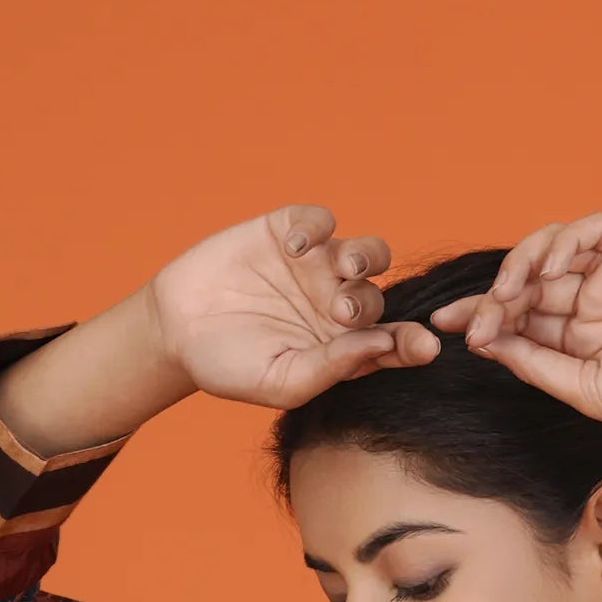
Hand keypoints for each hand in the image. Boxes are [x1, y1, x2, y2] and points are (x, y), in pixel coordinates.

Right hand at [145, 206, 438, 411]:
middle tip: (341, 312)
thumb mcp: (282, 381)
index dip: (413, 343)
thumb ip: (332, 368)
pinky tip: (293, 248)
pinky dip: (315, 228)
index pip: (394, 344)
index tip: (425, 346)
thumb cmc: (230, 367)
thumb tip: (383, 346)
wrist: (176, 330)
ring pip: (366, 254)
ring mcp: (316, 267)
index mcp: (346, 349)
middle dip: (368, 303)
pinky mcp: (289, 232)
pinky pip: (319, 221)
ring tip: (341, 267)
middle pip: (379, 297)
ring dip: (364, 257)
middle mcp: (339, 306)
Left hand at [439, 217, 601, 452]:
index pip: (520, 314)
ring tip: (507, 298)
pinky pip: (593, 229)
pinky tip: (548, 272)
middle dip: (495, 297)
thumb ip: (537, 363)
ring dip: (522, 268)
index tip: (442, 330)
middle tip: (472, 322)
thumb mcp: (585, 389)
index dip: (482, 316)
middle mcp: (593, 296)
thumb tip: (486, 343)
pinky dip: (564, 243)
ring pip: (553, 249)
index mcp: (580, 334)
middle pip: (528, 280)